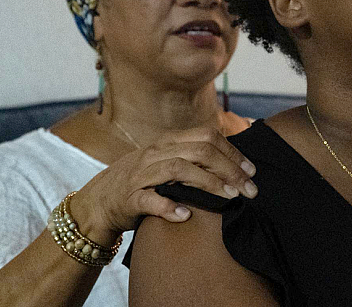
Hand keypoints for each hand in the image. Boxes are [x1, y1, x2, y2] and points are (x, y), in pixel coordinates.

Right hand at [68, 127, 257, 244]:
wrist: (99, 201)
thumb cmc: (143, 181)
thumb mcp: (167, 161)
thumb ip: (194, 157)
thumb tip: (234, 161)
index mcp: (169, 141)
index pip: (207, 137)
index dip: (232, 152)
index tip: (251, 171)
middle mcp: (156, 152)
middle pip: (200, 152)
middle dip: (229, 169)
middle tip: (249, 189)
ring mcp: (141, 174)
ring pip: (179, 170)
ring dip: (209, 183)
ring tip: (230, 197)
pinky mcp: (129, 198)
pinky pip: (150, 200)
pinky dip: (169, 207)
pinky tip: (186, 215)